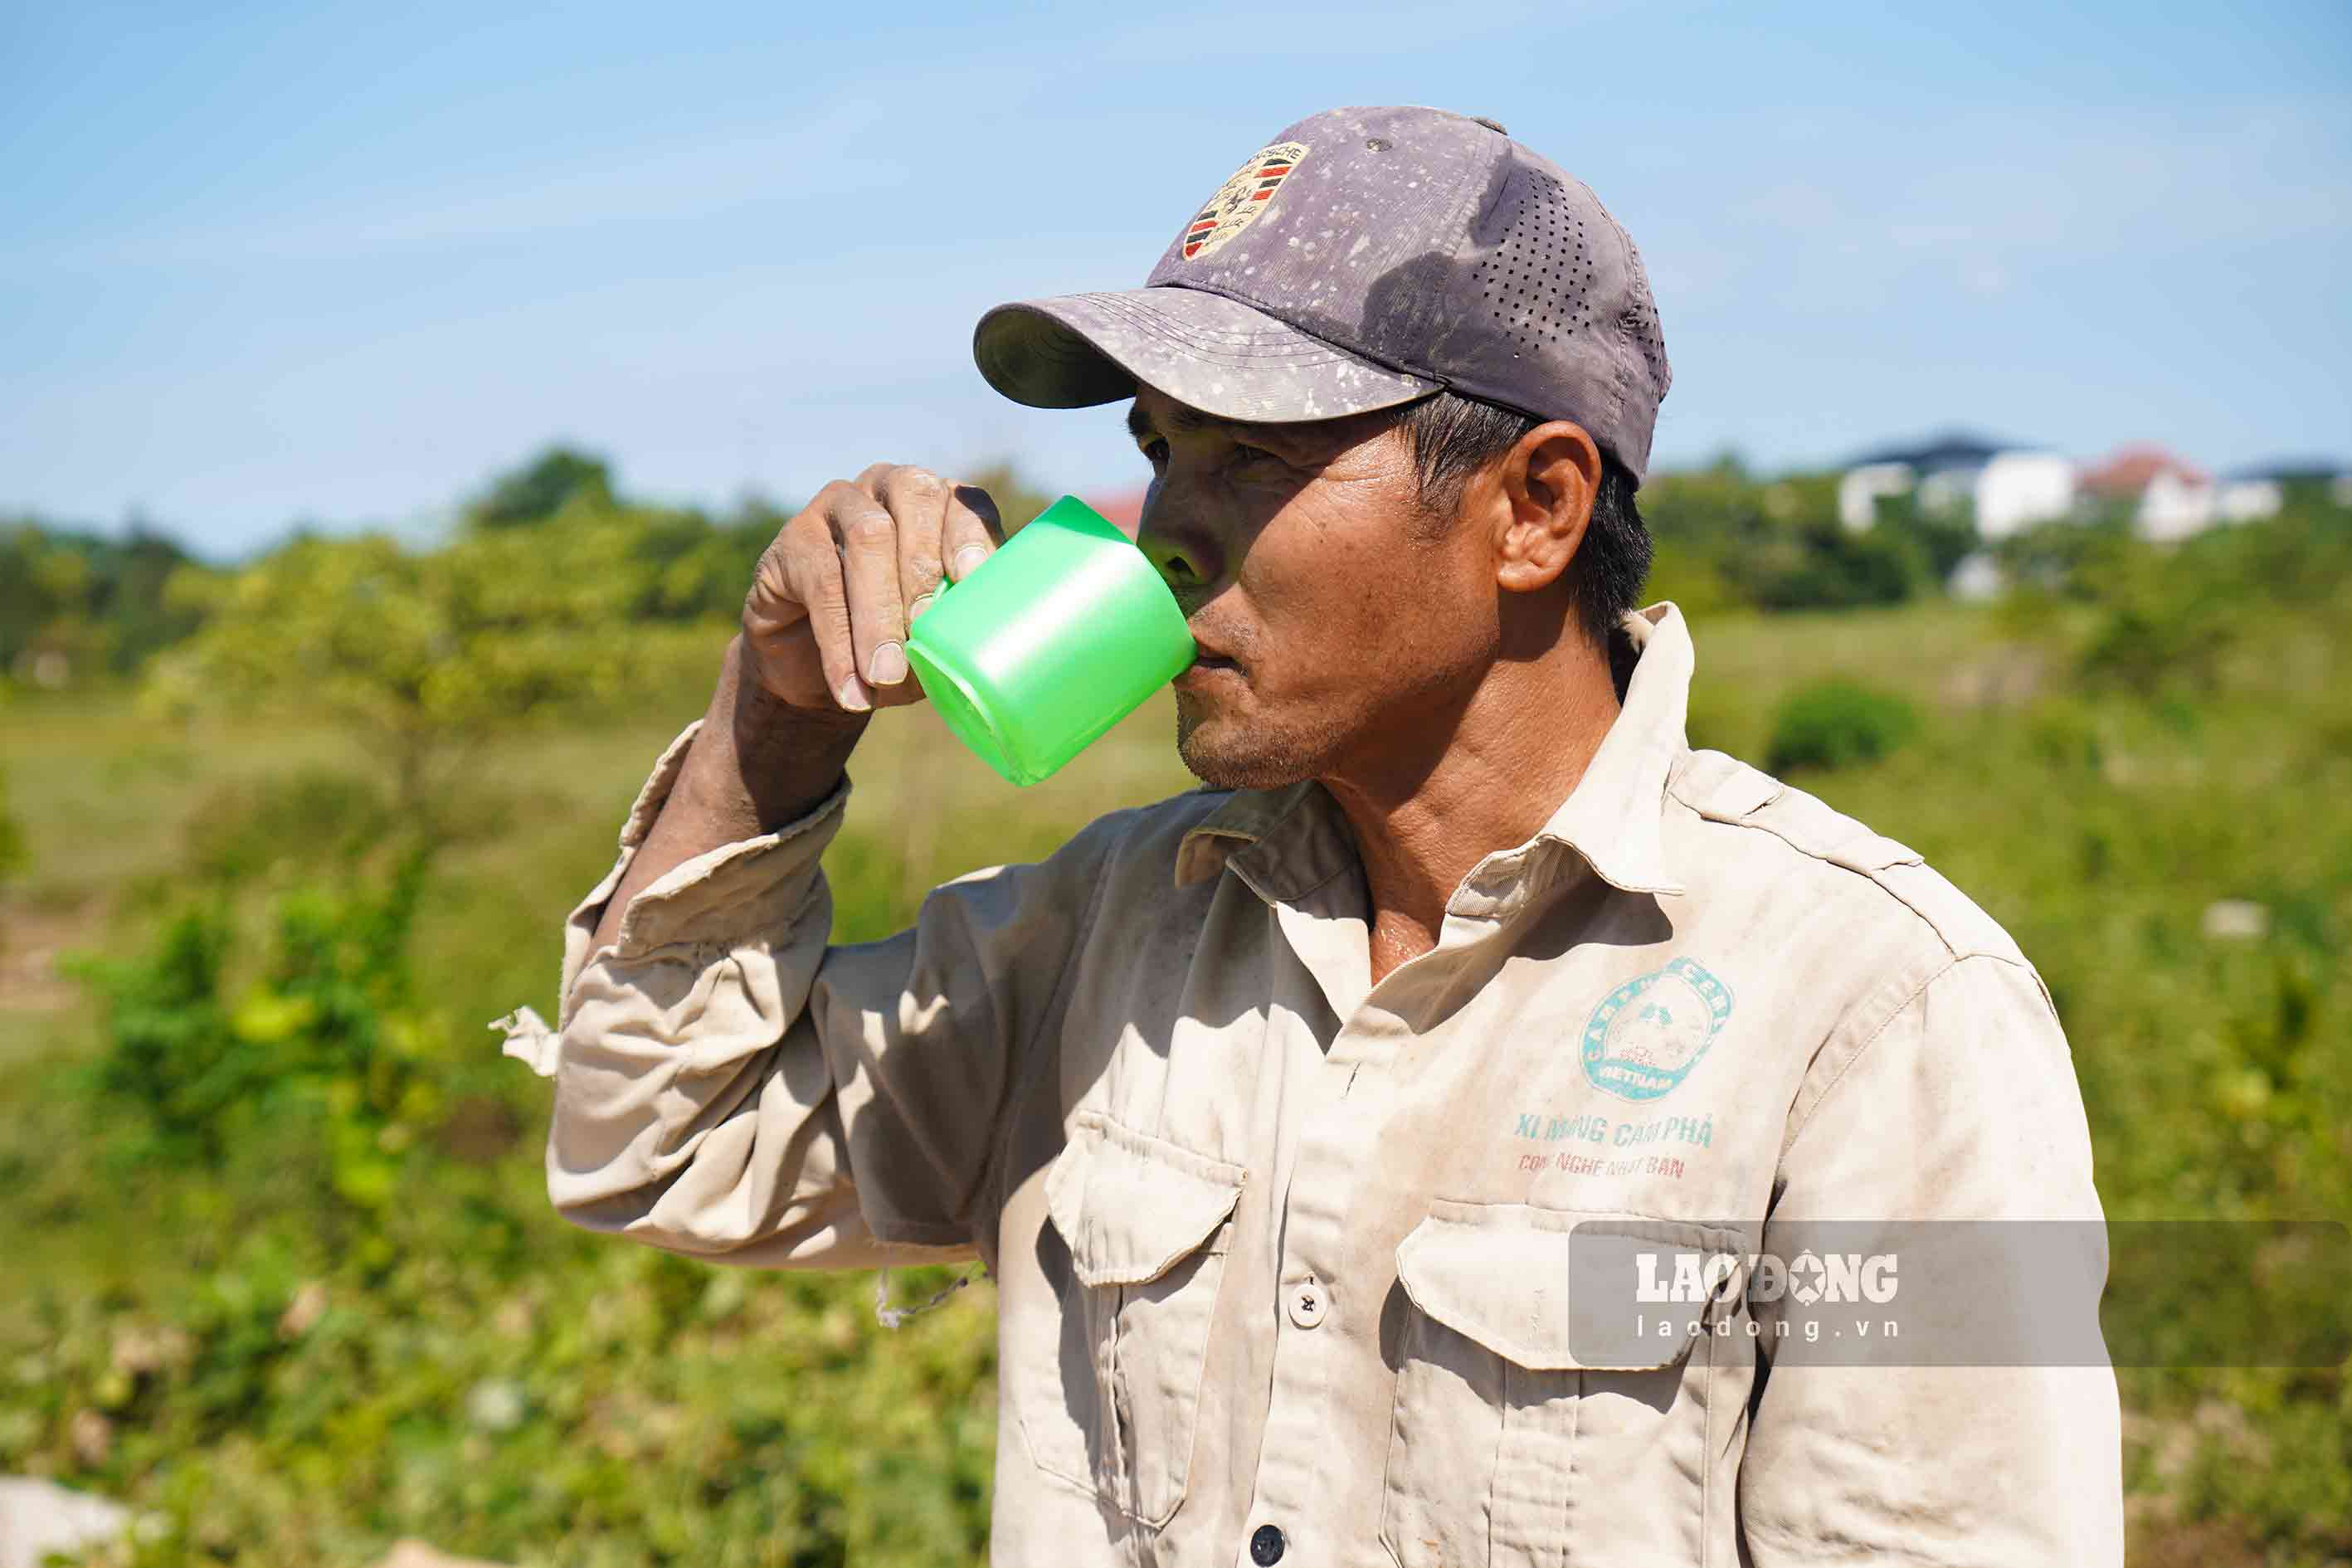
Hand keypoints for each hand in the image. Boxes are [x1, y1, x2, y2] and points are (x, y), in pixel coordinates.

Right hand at [739, 464, 1003, 713]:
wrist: (813, 670)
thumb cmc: (890, 646)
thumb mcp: (930, 642)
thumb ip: (952, 632)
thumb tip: (969, 648)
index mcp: (941, 507)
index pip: (965, 502)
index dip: (971, 535)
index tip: (972, 579)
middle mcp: (891, 489)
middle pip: (915, 500)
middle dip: (923, 568)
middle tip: (922, 630)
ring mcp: (840, 504)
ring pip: (868, 534)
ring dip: (879, 611)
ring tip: (885, 674)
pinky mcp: (794, 537)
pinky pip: (821, 577)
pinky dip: (838, 640)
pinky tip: (849, 686)